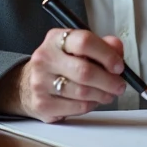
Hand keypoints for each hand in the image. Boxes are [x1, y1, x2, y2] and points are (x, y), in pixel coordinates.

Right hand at [0, 28, 126, 122]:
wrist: (26, 84)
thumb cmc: (60, 64)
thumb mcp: (78, 48)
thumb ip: (102, 45)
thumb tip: (117, 49)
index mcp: (56, 39)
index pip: (84, 42)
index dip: (107, 55)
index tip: (119, 66)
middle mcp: (45, 58)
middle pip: (85, 71)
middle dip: (109, 81)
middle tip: (120, 85)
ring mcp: (41, 82)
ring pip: (82, 92)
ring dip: (102, 95)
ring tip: (108, 93)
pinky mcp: (42, 104)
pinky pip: (77, 107)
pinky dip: (91, 105)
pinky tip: (92, 100)